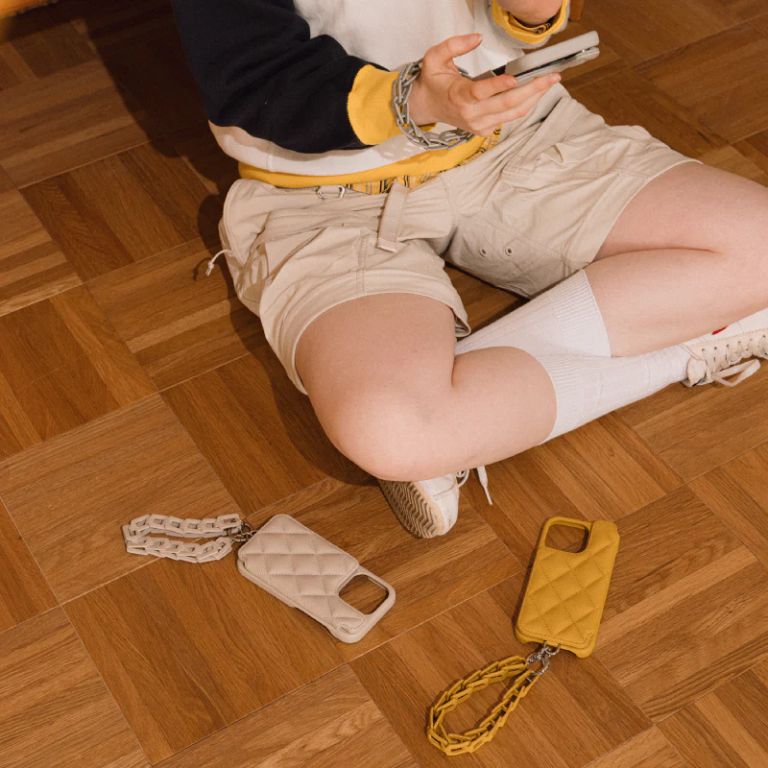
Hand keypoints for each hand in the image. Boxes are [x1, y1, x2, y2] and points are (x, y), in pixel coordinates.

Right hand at [407, 33, 560, 135]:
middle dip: (532, 89)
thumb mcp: (434, 58)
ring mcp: (479, 124)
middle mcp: (471, 114)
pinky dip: (525, 105)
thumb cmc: (433, 81)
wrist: (427, 107)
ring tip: (550, 82)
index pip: (481, 92)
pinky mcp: (485, 129)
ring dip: (534, 98)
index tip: (514, 79)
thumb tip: (477, 38)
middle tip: (551, 77)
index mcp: (459, 96)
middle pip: (506, 103)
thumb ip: (454, 45)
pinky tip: (535, 92)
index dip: (498, 86)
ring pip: (513, 112)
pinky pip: (510, 117)